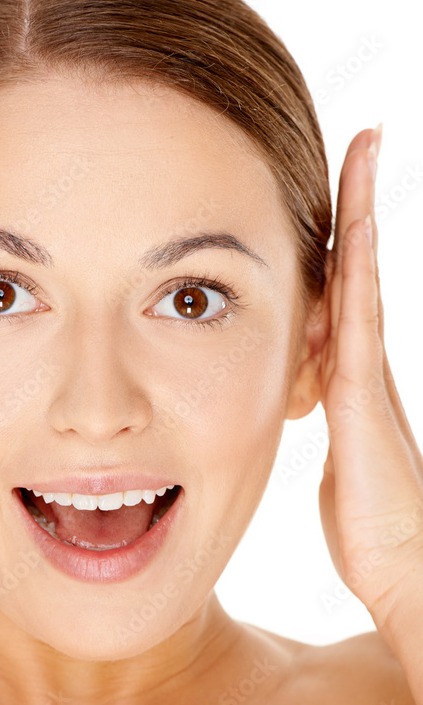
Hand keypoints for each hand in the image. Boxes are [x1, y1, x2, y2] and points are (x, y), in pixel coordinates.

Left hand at [318, 125, 422, 631]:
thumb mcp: (333, 458)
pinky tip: (357, 217)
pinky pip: (358, 309)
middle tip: (363, 141)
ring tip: (365, 150)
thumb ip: (317, 418)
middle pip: (359, 264)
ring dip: (361, 211)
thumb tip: (303, 393)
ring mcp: (368, 369)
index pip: (344, 290)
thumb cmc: (367, 522)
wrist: (402, 563)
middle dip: (357, 203)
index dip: (343, 238)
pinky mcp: (363, 388)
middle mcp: (363, 359)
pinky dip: (357, 259)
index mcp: (349, 373)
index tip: (339, 187)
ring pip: (363, 273)